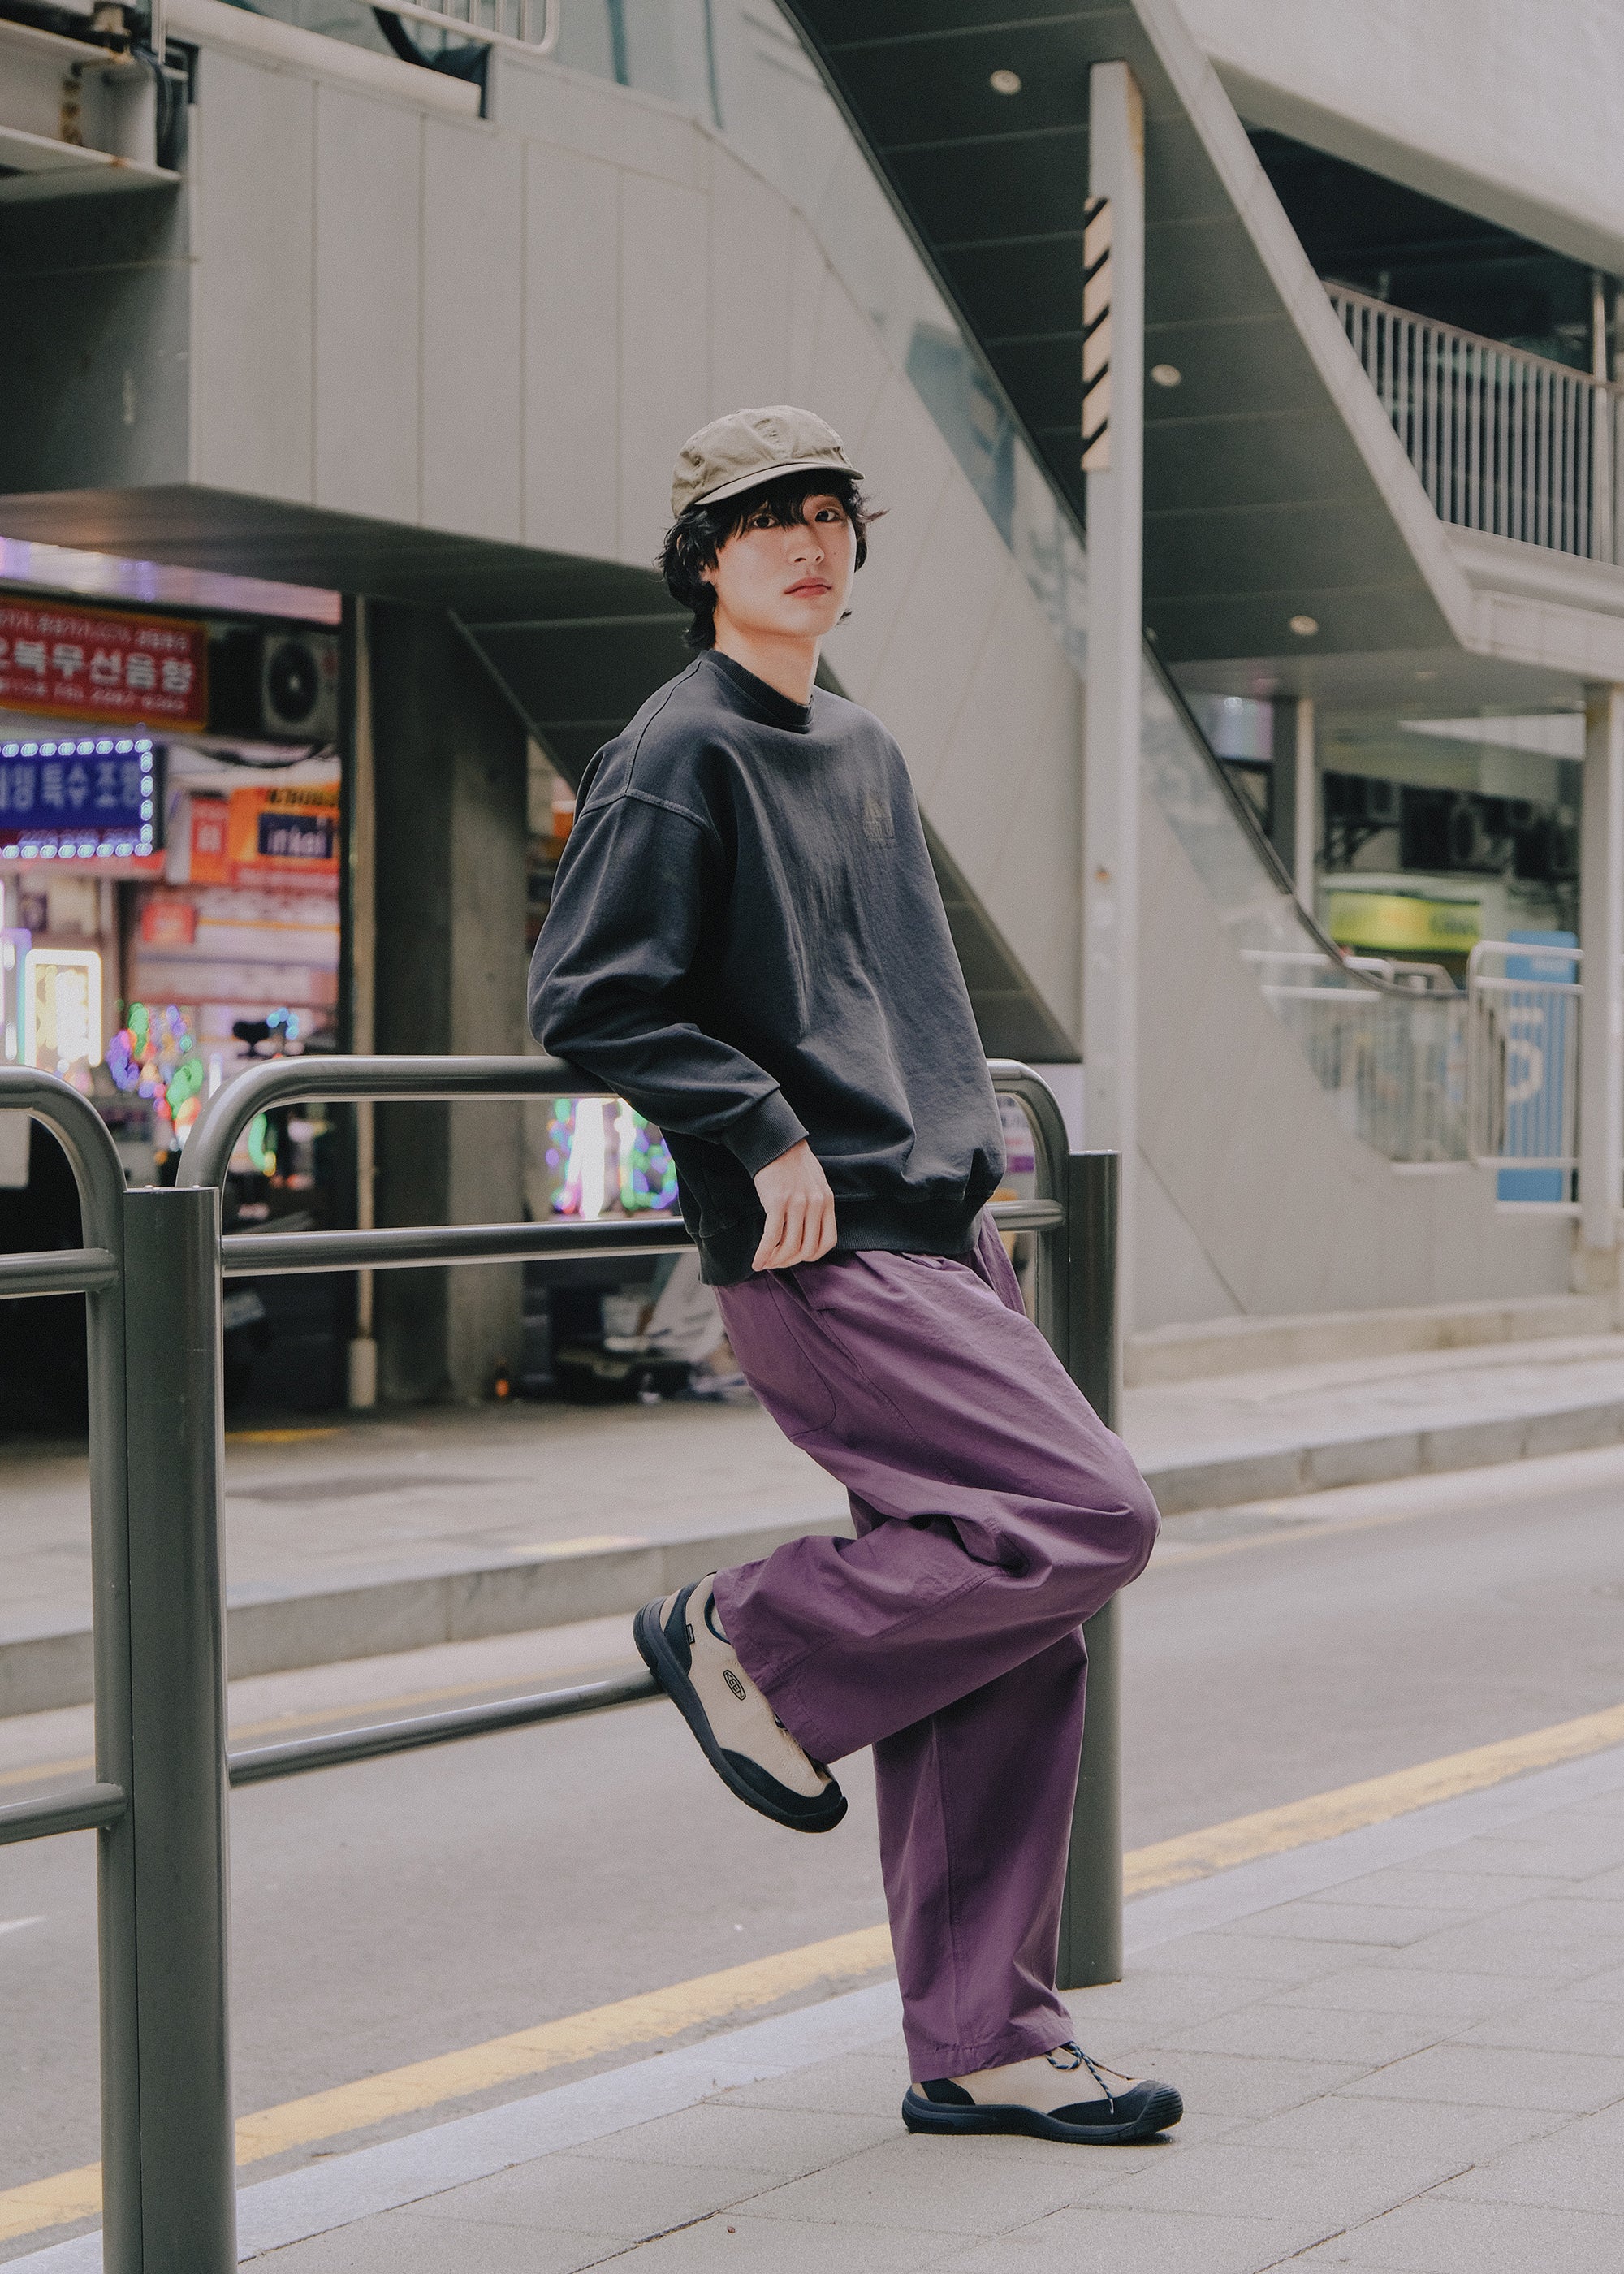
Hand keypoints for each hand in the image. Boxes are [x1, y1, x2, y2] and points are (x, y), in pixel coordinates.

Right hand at [752, 1140, 835, 1270]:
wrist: (775, 1142)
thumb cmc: (792, 1163)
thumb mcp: (815, 1183)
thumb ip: (815, 1206)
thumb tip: (805, 1233)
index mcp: (827, 1201)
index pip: (828, 1241)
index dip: (812, 1255)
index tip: (798, 1257)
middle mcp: (815, 1204)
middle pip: (808, 1249)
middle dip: (791, 1261)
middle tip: (777, 1263)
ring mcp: (797, 1204)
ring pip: (790, 1246)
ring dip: (776, 1260)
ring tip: (765, 1263)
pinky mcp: (777, 1202)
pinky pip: (772, 1237)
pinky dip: (763, 1253)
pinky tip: (757, 1261)